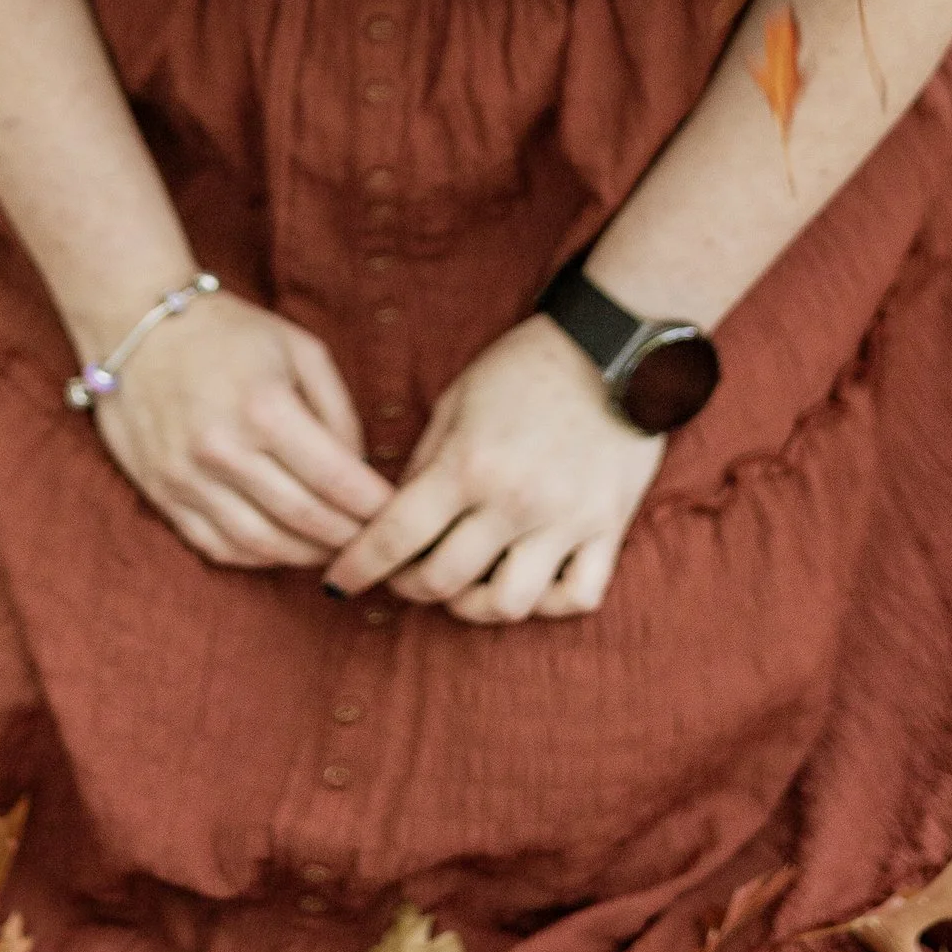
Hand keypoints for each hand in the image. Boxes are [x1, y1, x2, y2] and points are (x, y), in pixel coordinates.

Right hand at [93, 290, 391, 571]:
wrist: (135, 324)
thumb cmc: (228, 333)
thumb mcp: (299, 349)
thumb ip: (338, 411)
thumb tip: (358, 472)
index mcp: (265, 408)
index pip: (336, 480)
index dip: (374, 508)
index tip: (397, 517)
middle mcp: (224, 450)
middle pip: (305, 520)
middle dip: (350, 539)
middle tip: (375, 543)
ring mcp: (187, 478)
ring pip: (263, 545)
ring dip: (307, 555)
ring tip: (334, 550)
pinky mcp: (162, 495)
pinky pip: (218, 547)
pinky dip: (259, 557)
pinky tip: (283, 547)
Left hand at [322, 317, 662, 622]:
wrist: (615, 345)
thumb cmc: (525, 366)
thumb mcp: (456, 400)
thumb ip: (425, 462)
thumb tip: (395, 515)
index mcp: (468, 463)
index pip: (395, 536)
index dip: (357, 567)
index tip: (337, 583)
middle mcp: (515, 501)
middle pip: (443, 581)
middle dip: (408, 586)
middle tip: (403, 574)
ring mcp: (566, 520)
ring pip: (509, 605)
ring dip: (474, 606)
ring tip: (465, 585)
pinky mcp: (609, 527)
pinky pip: (577, 597)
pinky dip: (547, 602)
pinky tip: (530, 583)